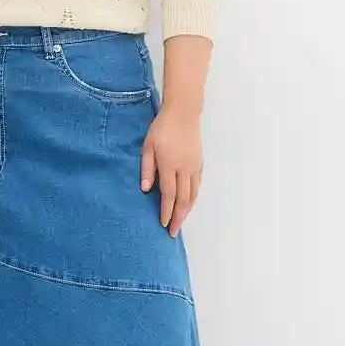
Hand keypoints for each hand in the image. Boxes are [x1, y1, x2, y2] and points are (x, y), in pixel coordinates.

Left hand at [140, 103, 202, 236]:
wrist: (183, 114)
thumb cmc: (161, 129)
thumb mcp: (148, 147)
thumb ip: (147, 169)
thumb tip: (145, 190)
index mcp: (169, 165)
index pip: (168, 195)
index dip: (166, 211)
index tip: (163, 224)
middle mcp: (184, 169)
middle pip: (183, 199)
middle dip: (178, 217)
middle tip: (173, 232)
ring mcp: (194, 167)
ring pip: (193, 194)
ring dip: (187, 210)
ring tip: (181, 221)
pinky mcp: (199, 163)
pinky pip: (197, 185)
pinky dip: (193, 198)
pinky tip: (189, 204)